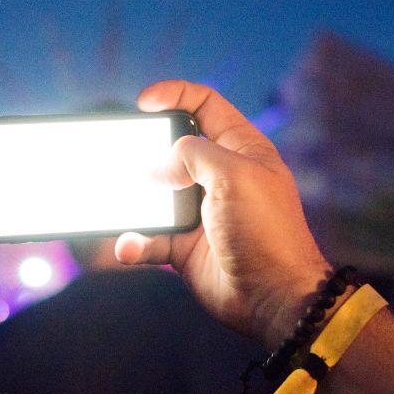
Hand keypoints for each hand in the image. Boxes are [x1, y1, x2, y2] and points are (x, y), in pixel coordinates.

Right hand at [115, 80, 332, 343]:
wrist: (275, 298)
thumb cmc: (266, 232)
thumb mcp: (233, 174)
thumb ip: (191, 154)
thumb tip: (155, 168)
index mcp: (242, 148)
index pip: (205, 104)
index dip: (174, 94)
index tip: (143, 103)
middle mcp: (221, 176)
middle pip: (173, 148)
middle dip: (145, 150)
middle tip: (124, 157)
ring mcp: (202, 212)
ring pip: (155, 194)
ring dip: (134, 199)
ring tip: (118, 201)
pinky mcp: (186, 247)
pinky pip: (150, 238)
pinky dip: (135, 242)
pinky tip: (128, 246)